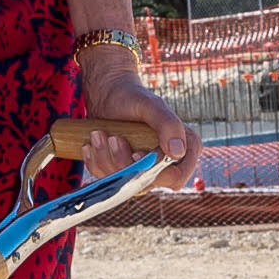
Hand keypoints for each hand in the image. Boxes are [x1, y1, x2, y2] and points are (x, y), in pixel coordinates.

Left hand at [69, 51, 201, 191]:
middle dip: (123, 162)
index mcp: (185, 149)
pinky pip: (107, 180)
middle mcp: (168, 163)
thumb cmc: (132, 96)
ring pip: (123, 184)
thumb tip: (177, 152)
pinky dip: (96, 162)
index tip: (137, 153)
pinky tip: (93, 144)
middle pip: (146, 184)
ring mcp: (145, 169)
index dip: (154, 172)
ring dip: (106, 159)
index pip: (175, 178)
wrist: (108, 95)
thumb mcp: (151, 106)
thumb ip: (168, 125)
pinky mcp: (124, 171)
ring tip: (99, 134)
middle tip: (113, 137)